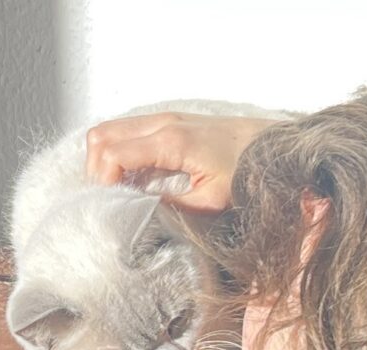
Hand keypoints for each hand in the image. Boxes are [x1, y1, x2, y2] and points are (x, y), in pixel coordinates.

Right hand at [85, 112, 278, 212]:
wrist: (271, 146)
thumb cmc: (247, 172)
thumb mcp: (210, 201)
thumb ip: (170, 207)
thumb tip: (137, 214)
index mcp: (170, 141)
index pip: (112, 154)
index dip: (101, 183)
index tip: (109, 207)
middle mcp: (162, 123)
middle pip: (101, 136)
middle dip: (95, 171)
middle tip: (107, 201)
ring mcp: (164, 119)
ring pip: (109, 130)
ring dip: (103, 161)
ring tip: (116, 191)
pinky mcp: (168, 122)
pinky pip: (126, 131)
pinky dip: (117, 152)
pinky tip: (130, 179)